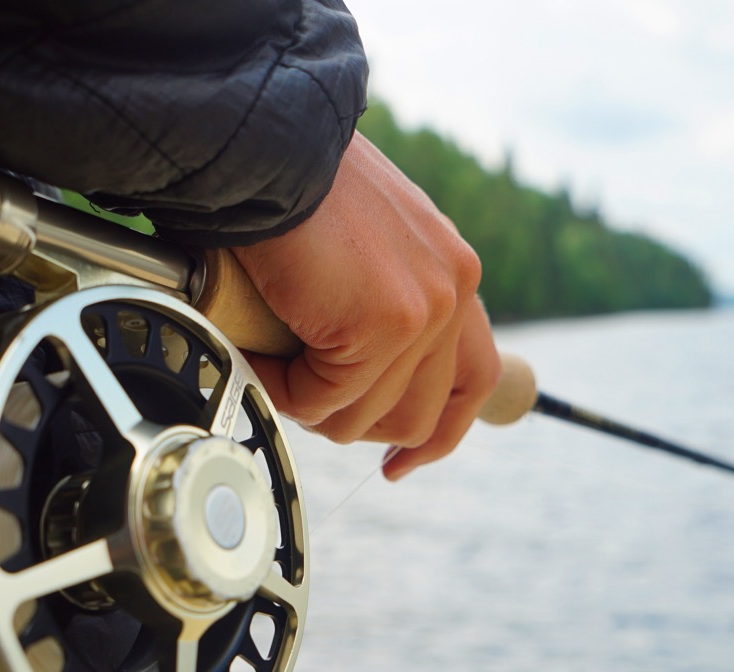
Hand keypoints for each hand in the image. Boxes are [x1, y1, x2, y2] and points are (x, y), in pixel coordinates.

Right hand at [231, 132, 499, 479]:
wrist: (269, 147)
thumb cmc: (297, 188)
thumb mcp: (364, 251)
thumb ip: (381, 305)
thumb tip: (361, 382)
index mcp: (454, 272)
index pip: (474, 379)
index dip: (439, 433)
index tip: (402, 463)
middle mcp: (455, 289)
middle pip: (419, 415)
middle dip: (356, 424)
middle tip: (307, 403)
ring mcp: (425, 308)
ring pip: (365, 417)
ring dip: (309, 405)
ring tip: (273, 362)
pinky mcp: (384, 323)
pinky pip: (324, 400)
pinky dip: (282, 389)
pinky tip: (260, 351)